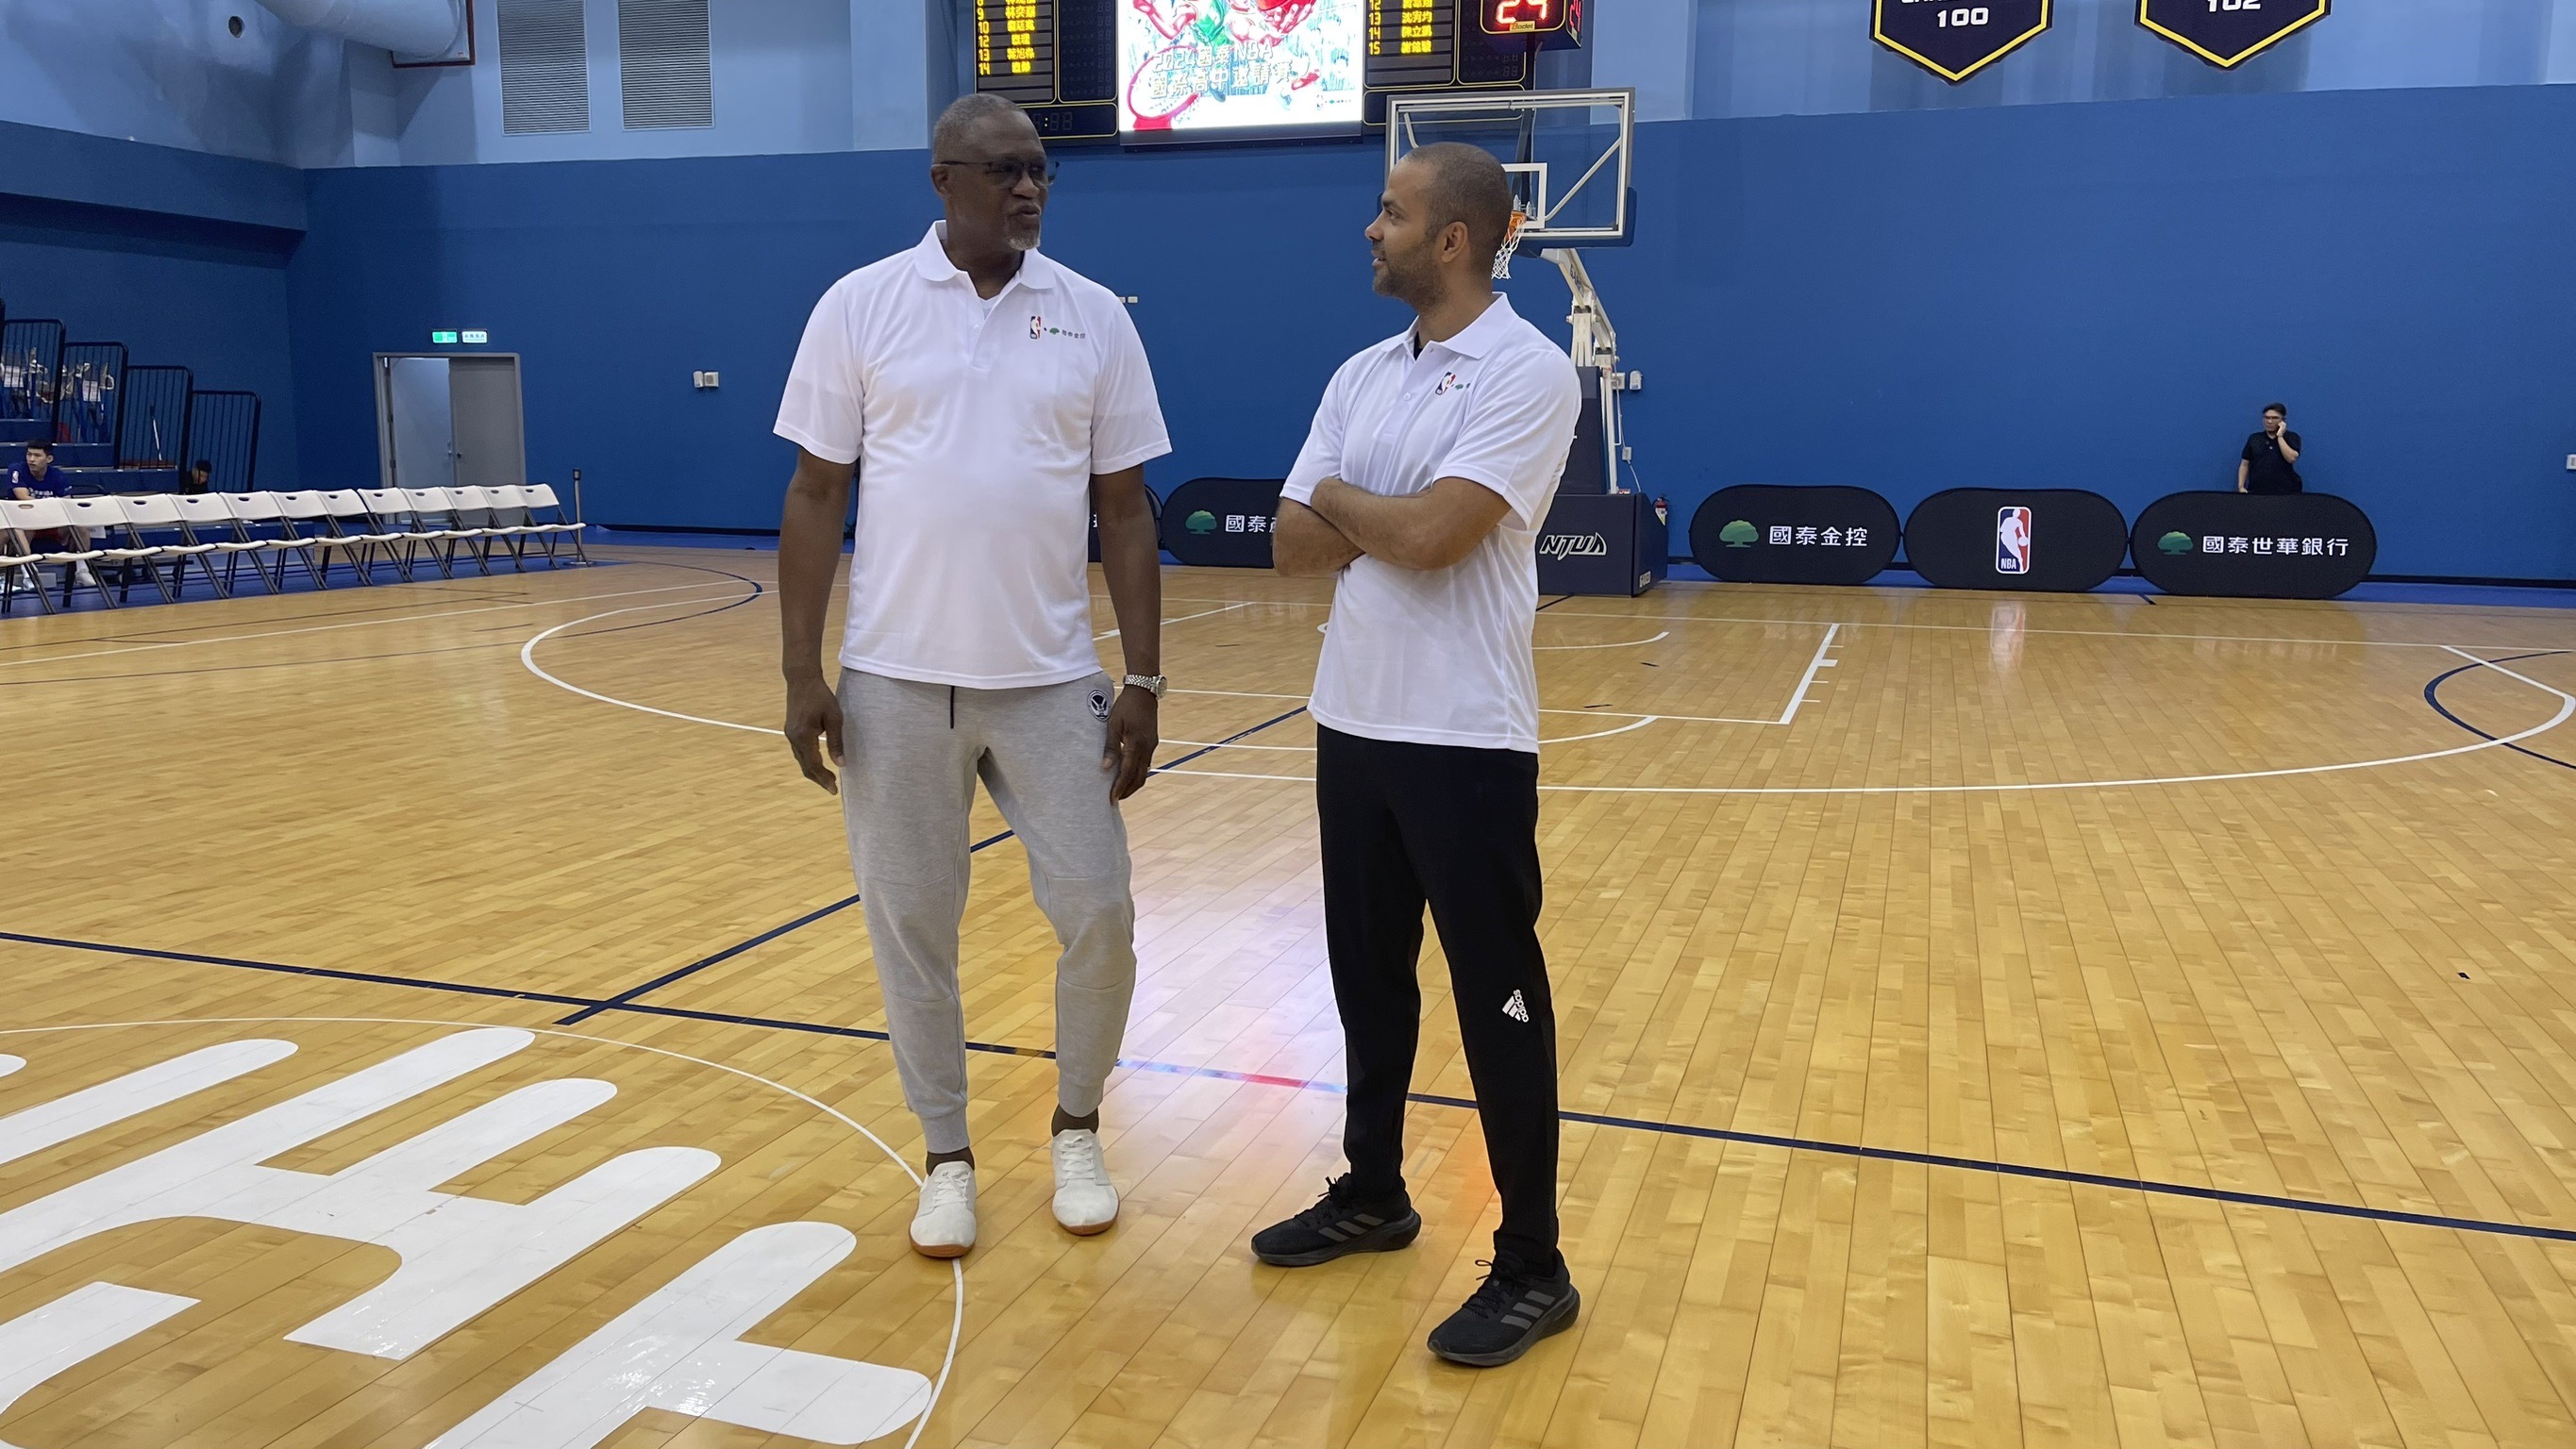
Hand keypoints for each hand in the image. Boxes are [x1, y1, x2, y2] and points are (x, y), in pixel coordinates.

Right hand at [783, 672, 844, 793]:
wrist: (802, 679)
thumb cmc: (821, 696)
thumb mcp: (834, 718)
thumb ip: (836, 742)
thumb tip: (841, 764)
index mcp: (803, 735)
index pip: (814, 764)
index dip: (824, 778)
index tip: (834, 789)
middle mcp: (793, 738)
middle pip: (805, 766)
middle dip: (819, 779)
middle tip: (833, 789)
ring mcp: (790, 735)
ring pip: (801, 761)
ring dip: (813, 771)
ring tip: (828, 779)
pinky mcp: (791, 731)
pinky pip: (799, 753)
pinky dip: (808, 762)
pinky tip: (818, 764)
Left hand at [1102, 686, 1158, 800]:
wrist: (1143, 692)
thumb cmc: (1125, 706)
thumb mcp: (1113, 725)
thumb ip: (1110, 747)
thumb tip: (1104, 768)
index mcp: (1136, 744)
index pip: (1127, 772)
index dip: (1120, 787)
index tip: (1112, 798)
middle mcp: (1146, 748)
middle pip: (1139, 777)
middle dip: (1127, 790)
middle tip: (1115, 799)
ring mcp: (1151, 746)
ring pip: (1144, 772)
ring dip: (1133, 783)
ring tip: (1121, 791)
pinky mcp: (1152, 743)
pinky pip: (1146, 764)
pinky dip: (1137, 773)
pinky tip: (1128, 775)